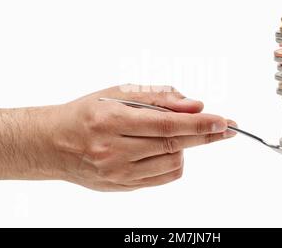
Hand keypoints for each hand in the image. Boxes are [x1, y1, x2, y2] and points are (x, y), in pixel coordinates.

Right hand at [49, 84, 236, 190]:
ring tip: (173, 135)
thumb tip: (195, 105)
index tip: (224, 121)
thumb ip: (158, 97)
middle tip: (226, 128)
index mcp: (111, 120)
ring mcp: (117, 173)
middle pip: (173, 144)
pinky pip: (163, 178)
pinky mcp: (122, 187)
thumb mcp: (118, 93)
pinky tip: (166, 150)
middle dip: (205, 135)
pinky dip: (173, 162)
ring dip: (185, 147)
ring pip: (172, 163)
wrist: (54, 143)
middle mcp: (113, 150)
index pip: (166, 124)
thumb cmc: (88, 112)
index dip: (199, 124)